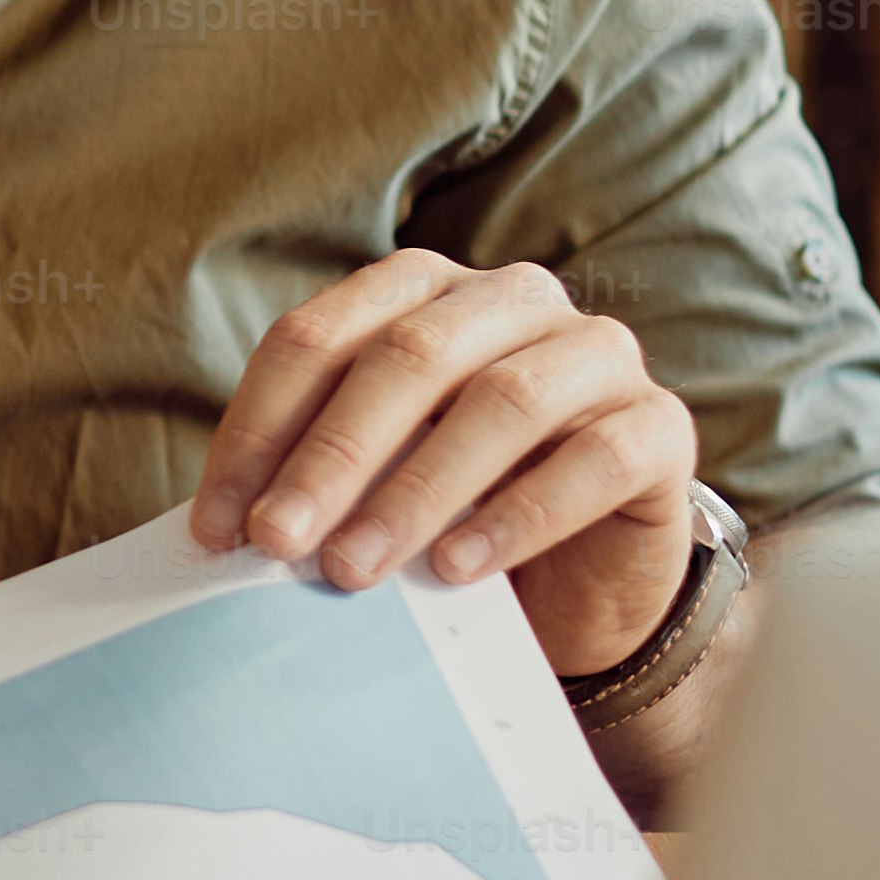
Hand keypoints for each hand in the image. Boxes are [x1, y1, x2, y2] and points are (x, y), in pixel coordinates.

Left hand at [189, 253, 701, 677]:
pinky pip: (595, 458)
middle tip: (276, 543)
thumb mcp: (374, 485)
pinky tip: (459, 568)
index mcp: (424, 292)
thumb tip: (228, 525)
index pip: (321, 335)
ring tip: (354, 568)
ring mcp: (597, 356)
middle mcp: (512, 301)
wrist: (584, 586)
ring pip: (504, 400)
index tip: (217, 521)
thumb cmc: (456, 517)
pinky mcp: (662, 428)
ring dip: (416, 490)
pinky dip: (518, 515)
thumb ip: (317, 478)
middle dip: (331, 455)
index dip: (260, 425)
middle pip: (410, 357)